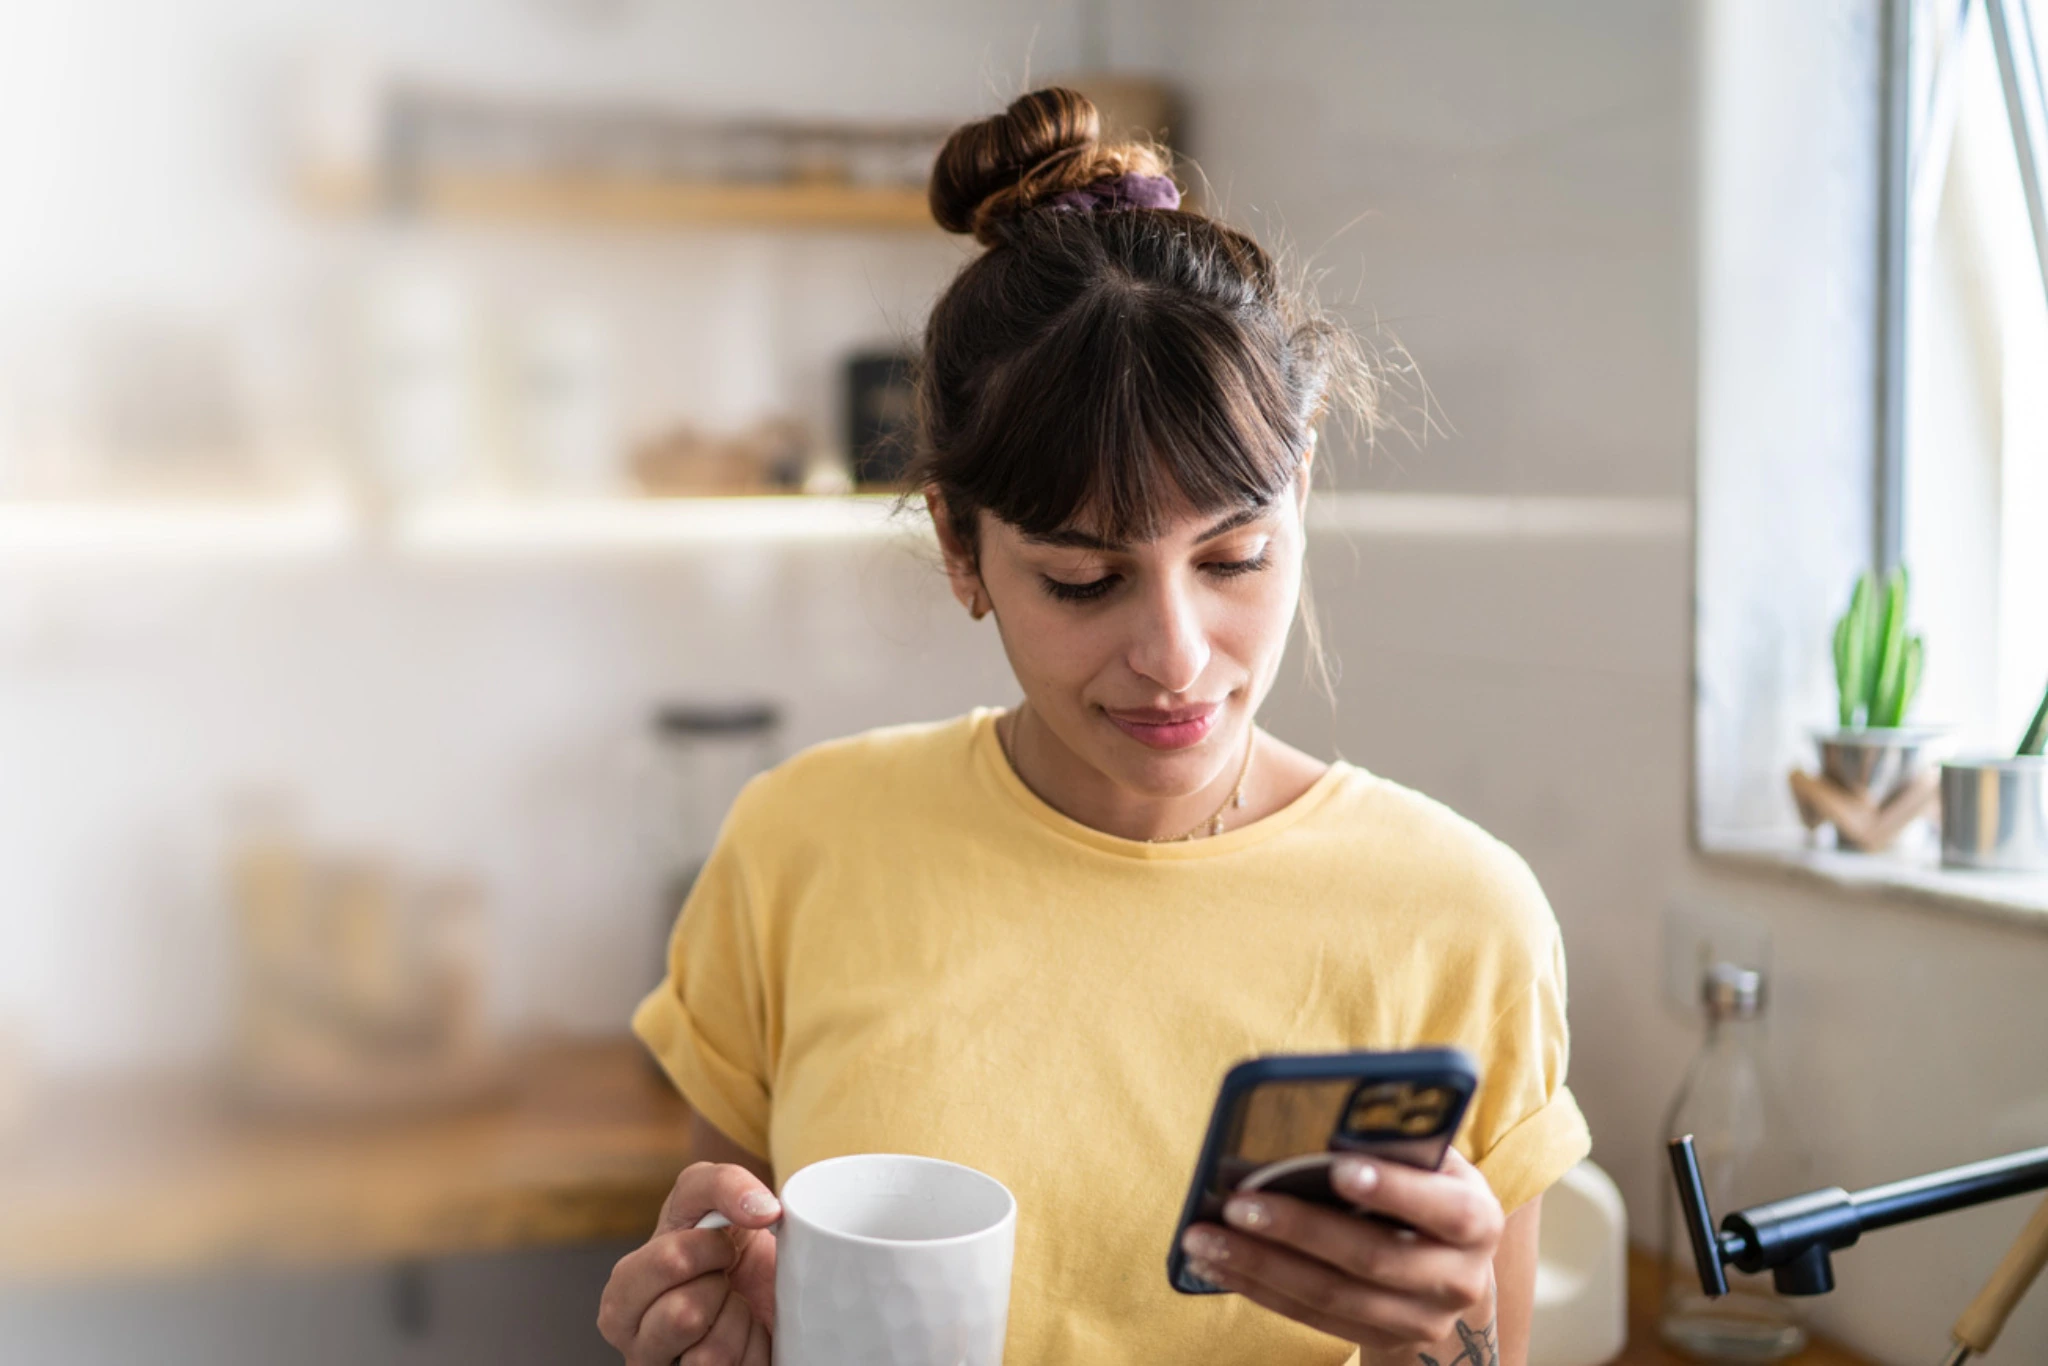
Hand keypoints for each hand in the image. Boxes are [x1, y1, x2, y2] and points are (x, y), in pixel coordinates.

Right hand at [597, 1161, 780, 1365]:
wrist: (763, 1286)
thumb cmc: (724, 1244)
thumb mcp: (709, 1197)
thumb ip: (723, 1184)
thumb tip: (762, 1207)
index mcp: (623, 1296)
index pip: (672, 1260)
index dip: (711, 1244)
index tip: (719, 1246)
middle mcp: (636, 1347)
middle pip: (685, 1315)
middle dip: (720, 1285)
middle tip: (723, 1281)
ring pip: (710, 1357)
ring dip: (739, 1322)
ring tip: (733, 1311)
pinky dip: (755, 1350)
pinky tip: (744, 1338)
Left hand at [1178, 1148, 1503, 1359]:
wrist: (1453, 1270)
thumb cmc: (1428, 1190)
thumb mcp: (1432, 1164)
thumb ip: (1397, 1143)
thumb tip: (1328, 1112)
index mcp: (1477, 1219)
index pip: (1443, 1209)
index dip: (1394, 1189)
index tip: (1338, 1167)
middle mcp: (1458, 1278)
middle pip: (1371, 1257)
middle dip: (1298, 1229)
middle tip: (1237, 1204)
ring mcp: (1420, 1320)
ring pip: (1331, 1296)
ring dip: (1260, 1266)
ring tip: (1204, 1238)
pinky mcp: (1381, 1340)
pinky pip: (1311, 1317)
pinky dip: (1259, 1289)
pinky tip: (1217, 1265)